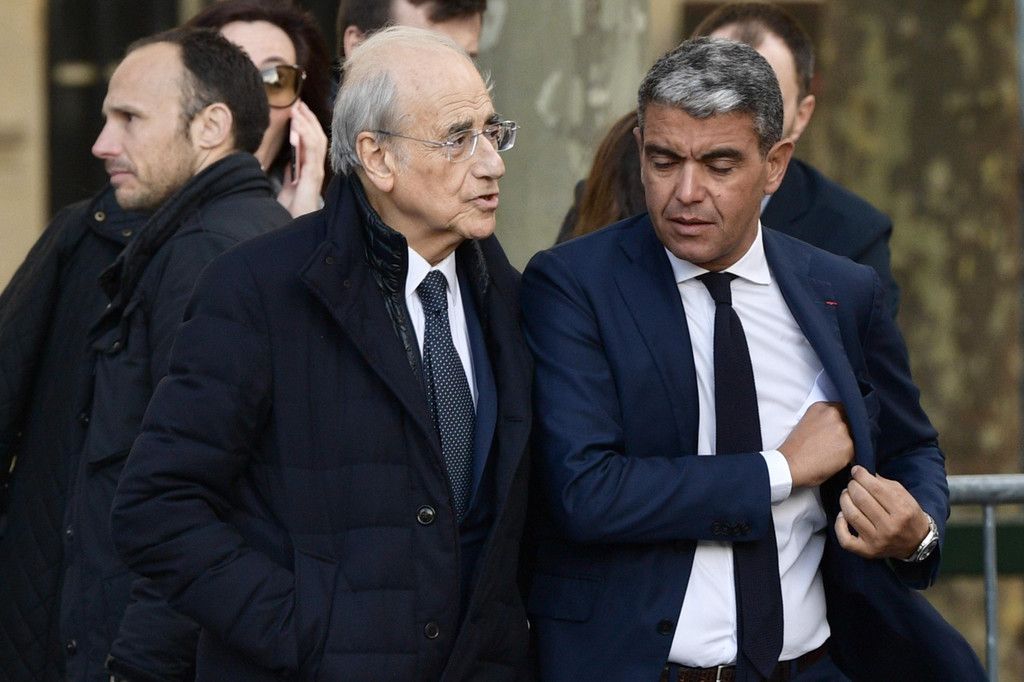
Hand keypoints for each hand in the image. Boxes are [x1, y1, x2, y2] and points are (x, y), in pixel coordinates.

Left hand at [276, 100, 327, 217]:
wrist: (296, 228)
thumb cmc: (293, 213)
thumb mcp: (289, 189)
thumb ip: (291, 175)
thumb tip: (289, 163)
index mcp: (310, 170)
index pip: (312, 142)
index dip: (307, 125)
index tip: (297, 111)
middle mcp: (316, 169)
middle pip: (317, 137)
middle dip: (308, 119)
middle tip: (298, 103)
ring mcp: (316, 172)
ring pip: (317, 140)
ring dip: (307, 123)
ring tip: (298, 109)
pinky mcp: (313, 176)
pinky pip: (312, 151)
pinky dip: (306, 135)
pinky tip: (297, 124)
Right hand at [778, 401, 853, 487]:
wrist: (789, 465)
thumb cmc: (794, 449)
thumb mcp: (806, 423)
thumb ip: (823, 419)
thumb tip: (837, 426)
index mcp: (821, 407)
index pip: (842, 409)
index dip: (843, 419)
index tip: (839, 428)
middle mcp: (833, 414)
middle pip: (851, 420)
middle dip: (848, 430)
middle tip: (837, 442)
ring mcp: (842, 429)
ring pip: (856, 435)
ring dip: (849, 442)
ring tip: (836, 452)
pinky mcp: (849, 445)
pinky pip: (856, 449)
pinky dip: (850, 455)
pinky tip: (837, 460)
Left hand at [835, 465, 931, 559]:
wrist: (916, 543)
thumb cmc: (908, 515)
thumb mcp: (904, 496)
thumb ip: (884, 484)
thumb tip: (861, 473)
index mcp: (902, 511)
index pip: (876, 489)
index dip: (861, 476)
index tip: (856, 471)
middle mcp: (890, 527)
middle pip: (861, 500)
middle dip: (852, 486)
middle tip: (852, 483)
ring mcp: (877, 541)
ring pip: (852, 515)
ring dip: (844, 500)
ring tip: (846, 494)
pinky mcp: (867, 551)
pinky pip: (845, 539)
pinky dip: (839, 524)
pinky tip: (842, 515)